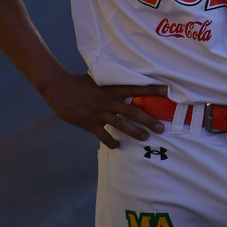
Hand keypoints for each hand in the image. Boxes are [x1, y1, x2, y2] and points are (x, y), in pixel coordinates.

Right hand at [42, 73, 167, 148]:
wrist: (59, 88)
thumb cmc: (78, 82)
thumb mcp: (97, 80)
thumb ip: (110, 85)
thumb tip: (122, 85)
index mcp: (111, 89)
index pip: (136, 88)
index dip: (151, 89)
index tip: (167, 90)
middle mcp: (108, 101)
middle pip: (133, 111)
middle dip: (148, 119)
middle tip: (162, 127)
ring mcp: (99, 113)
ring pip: (121, 124)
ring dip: (135, 132)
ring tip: (146, 137)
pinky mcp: (90, 123)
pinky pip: (103, 136)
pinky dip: (111, 142)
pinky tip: (117, 146)